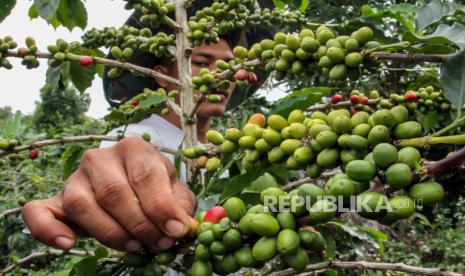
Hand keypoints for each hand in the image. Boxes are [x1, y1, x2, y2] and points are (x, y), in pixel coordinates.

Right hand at [21, 137, 196, 251]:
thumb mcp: (175, 193)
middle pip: (113, 192)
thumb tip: (183, 226)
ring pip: (82, 204)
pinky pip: (38, 211)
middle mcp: (100, 157)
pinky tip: (68, 244)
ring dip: (109, 232)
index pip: (145, 175)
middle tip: (158, 243)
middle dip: (139, 224)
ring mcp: (75, 177)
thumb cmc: (155, 190)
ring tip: (134, 246)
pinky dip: (47, 229)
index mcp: (133, 148)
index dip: (161, 206)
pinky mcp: (56, 199)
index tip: (175, 230)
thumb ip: (180, 206)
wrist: (131, 190)